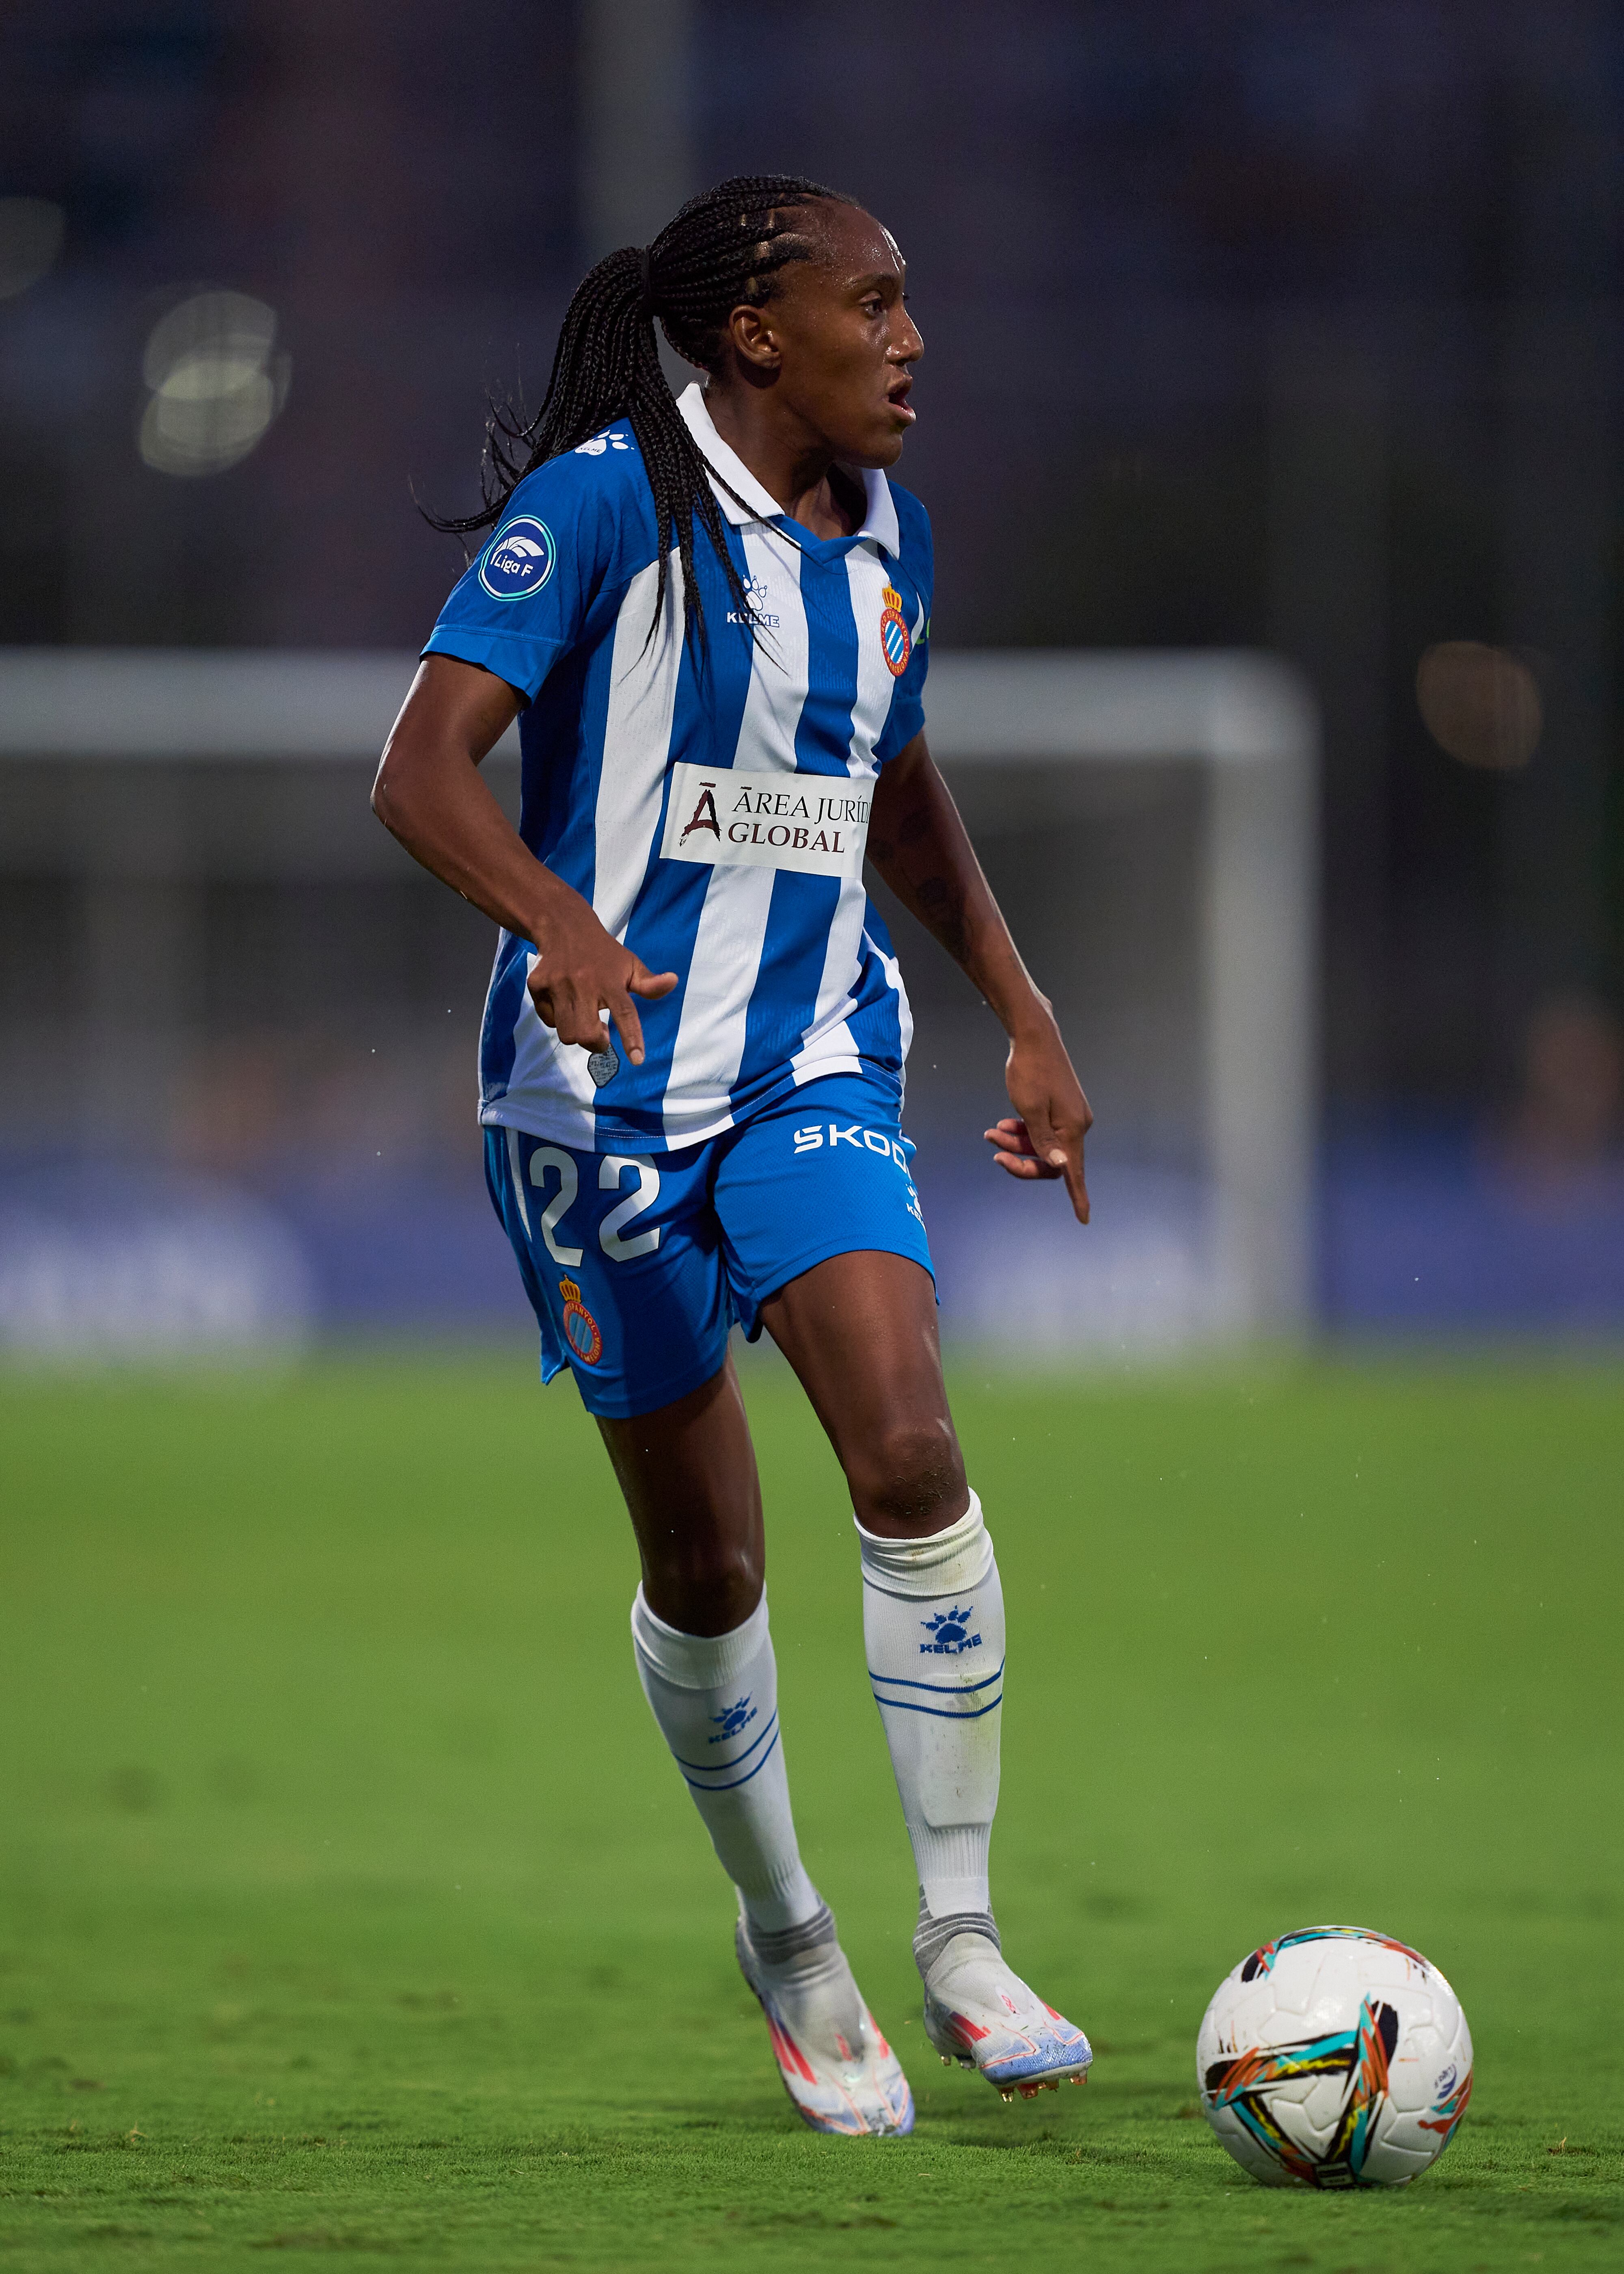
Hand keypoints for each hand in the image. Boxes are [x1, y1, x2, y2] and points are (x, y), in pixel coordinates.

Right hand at [526, 896, 676, 1066]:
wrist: (563, 926)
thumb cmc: (604, 953)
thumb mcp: (630, 964)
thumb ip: (649, 983)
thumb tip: (673, 981)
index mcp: (610, 981)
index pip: (625, 1013)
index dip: (632, 1038)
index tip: (638, 1059)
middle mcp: (583, 983)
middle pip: (587, 1034)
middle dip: (597, 1044)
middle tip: (602, 1035)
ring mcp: (557, 984)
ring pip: (566, 1033)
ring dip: (578, 1034)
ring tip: (584, 1018)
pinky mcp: (537, 986)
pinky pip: (548, 1020)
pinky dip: (558, 1020)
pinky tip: (566, 1004)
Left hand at [983, 1026, 1092, 1222]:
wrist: (1034, 1037)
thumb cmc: (1030, 1073)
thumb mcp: (1030, 1110)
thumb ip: (1043, 1142)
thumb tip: (1062, 1166)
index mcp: (1072, 1129)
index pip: (1074, 1172)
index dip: (1078, 1196)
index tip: (1083, 1218)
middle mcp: (1076, 1125)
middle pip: (1051, 1160)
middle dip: (1021, 1158)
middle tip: (993, 1149)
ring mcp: (1068, 1115)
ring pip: (1042, 1144)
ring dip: (1016, 1143)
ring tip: (992, 1132)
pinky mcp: (1060, 1107)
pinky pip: (1042, 1129)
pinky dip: (1023, 1131)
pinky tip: (1004, 1124)